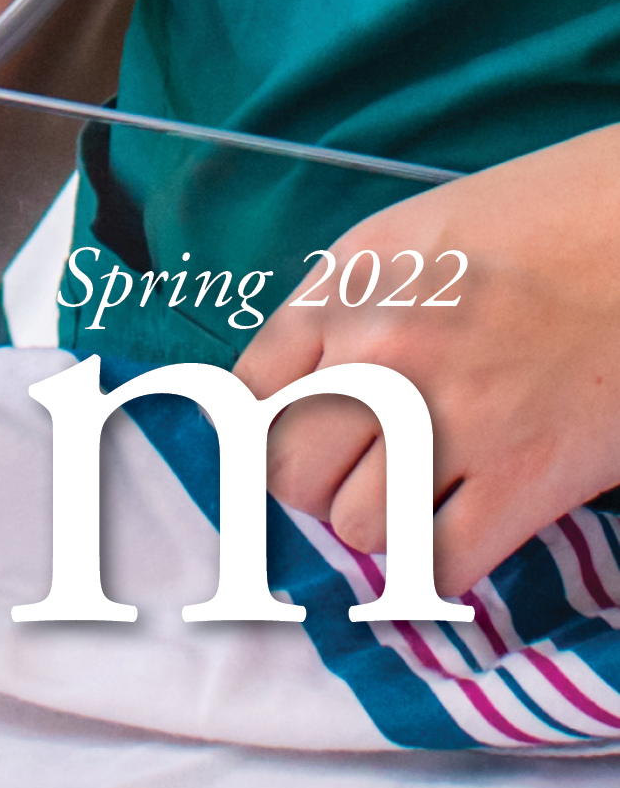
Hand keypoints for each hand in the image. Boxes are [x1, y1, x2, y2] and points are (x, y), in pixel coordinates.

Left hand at [237, 123, 619, 596]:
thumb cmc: (536, 224)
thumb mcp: (409, 236)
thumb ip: (343, 304)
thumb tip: (300, 382)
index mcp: (345, 290)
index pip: (250, 396)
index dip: (270, 427)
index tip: (299, 436)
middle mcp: (381, 356)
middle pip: (290, 473)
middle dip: (317, 484)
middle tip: (358, 471)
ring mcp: (450, 420)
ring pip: (357, 528)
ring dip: (382, 523)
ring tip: (416, 496)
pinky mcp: (526, 478)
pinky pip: (442, 563)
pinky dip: (445, 560)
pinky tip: (465, 525)